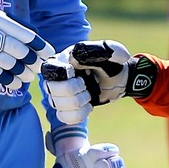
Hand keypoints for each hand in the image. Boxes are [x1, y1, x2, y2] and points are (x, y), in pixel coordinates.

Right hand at [0, 1, 50, 87]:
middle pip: (22, 53)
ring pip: (12, 65)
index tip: (48, 54)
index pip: (29, 36)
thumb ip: (16, 25)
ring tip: (29, 77)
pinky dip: (9, 81)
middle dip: (33, 63)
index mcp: (4, 22)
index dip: (41, 47)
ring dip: (23, 73)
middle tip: (38, 68)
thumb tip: (36, 35)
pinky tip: (16, 84)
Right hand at [42, 40, 156, 125]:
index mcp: (60, 61)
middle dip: (76, 91)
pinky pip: (66, 118)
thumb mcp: (109, 51)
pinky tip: (87, 106)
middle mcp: (54, 78)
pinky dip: (80, 114)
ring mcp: (58, 95)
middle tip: (86, 85)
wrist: (118, 79)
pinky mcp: (65, 109)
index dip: (65, 77)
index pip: (50, 71)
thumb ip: (97, 49)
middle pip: (54, 91)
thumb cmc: (112, 61)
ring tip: (89, 94)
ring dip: (80, 102)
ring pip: (60, 106)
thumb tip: (76, 56)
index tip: (78, 74)